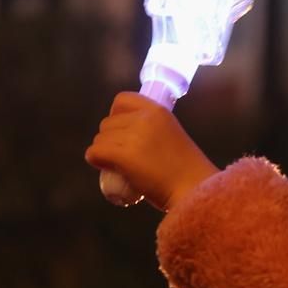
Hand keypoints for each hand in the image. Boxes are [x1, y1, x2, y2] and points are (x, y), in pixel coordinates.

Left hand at [85, 92, 219, 211]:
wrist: (193, 188)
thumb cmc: (187, 170)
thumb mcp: (172, 136)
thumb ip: (154, 131)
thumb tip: (127, 136)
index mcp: (159, 111)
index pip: (122, 99)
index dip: (116, 114)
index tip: (121, 130)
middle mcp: (145, 119)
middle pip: (107, 122)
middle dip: (110, 139)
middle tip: (122, 156)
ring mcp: (134, 136)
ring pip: (99, 139)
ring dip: (103, 151)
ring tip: (118, 165)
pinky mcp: (123, 155)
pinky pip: (94, 152)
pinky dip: (96, 161)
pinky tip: (105, 168)